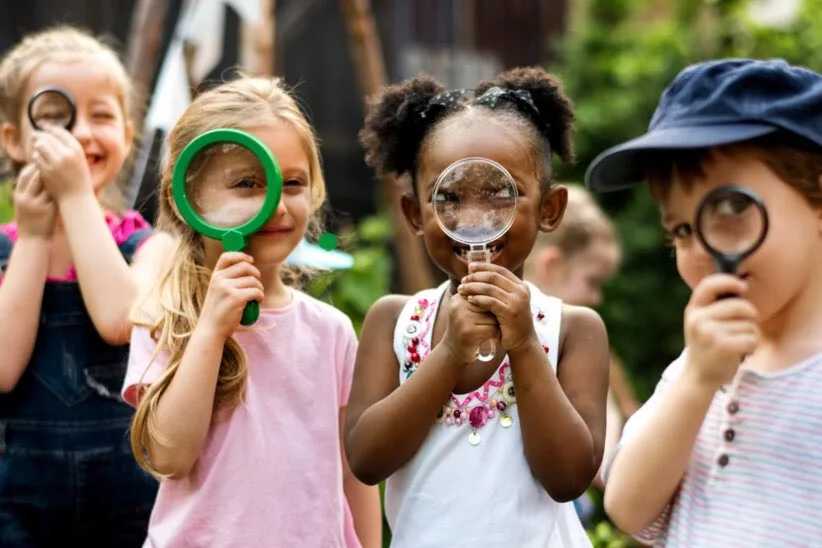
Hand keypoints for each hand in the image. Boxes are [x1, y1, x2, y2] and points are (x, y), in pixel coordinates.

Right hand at [13, 164, 55, 239]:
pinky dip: (60, 188)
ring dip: (54, 177)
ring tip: (62, 171)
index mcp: (18, 195)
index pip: (24, 175)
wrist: (33, 239)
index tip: (43, 161)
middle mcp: (26, 198)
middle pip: (35, 177)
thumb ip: (28, 191)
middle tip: (55, 162)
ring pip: (46, 185)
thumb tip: (37, 175)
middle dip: (45, 169)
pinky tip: (66, 183)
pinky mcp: (48, 209)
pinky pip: (55, 195)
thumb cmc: (29, 220)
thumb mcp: (23, 205)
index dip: (33, 167)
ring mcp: (37, 204)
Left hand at [30, 126, 92, 200]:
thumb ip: (68, 147)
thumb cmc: (79, 179)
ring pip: (40, 146)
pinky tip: (41, 162)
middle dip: (40, 136)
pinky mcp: (46, 171)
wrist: (77, 198)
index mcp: (77, 150)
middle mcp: (67, 154)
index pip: (60, 131)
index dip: (50, 127)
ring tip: (40, 151)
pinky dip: (36, 158)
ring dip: (38, 147)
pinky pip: (36, 158)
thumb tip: (50, 133)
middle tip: (35, 137)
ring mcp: (56, 163)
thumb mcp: (79, 160)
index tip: (43, 125)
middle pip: (47, 137)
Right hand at [199, 252, 264, 339]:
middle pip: (245, 266)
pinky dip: (260, 296)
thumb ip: (227, 280)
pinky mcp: (236, 298)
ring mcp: (227, 288)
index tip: (251, 260)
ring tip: (256, 296)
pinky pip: (256, 291)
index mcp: (215, 276)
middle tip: (257, 284)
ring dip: (259, 288)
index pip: (227, 256)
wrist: (210, 330)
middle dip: (256, 274)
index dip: (241, 255)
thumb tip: (248, 267)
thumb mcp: (217, 291)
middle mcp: (219, 279)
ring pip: (253, 280)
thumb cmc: (217, 312)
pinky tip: (257, 301)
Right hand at [440, 291, 499, 365]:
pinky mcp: (468, 332)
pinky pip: (492, 329)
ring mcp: (462, 319)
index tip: (492, 313)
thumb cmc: (467, 328)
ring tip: (490, 330)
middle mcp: (458, 306)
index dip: (493, 303)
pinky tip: (490, 338)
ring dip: (496, 324)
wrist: (453, 351)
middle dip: (495, 313)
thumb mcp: (468, 310)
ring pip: (492, 316)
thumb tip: (501, 288)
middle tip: (494, 322)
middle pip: (489, 303)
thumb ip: (480, 298)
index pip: (484, 293)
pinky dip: (495, 334)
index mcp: (458, 297)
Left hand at [458, 262, 536, 352]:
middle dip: (476, 277)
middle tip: (463, 280)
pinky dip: (478, 299)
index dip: (484, 266)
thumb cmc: (509, 322)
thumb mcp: (506, 302)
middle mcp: (521, 291)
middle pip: (493, 277)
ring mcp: (517, 301)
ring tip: (462, 290)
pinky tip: (469, 300)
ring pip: (490, 288)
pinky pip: (490, 301)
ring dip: (473, 287)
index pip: (500, 270)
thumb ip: (497, 289)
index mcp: (521, 286)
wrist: (521, 342)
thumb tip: (475, 274)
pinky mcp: (510, 312)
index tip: (470, 267)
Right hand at [683, 274, 758, 388]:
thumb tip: (741, 287)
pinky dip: (752, 346)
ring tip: (736, 344)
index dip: (728, 281)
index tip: (743, 287)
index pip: (709, 285)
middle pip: (740, 306)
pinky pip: (752, 338)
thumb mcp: (701, 323)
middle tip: (744, 327)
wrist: (698, 377)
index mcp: (693, 310)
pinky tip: (741, 353)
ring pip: (749, 324)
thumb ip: (714, 307)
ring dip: (750, 335)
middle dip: (750, 316)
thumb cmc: (707, 347)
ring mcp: (709, 332)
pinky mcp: (722, 346)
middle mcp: (698, 319)